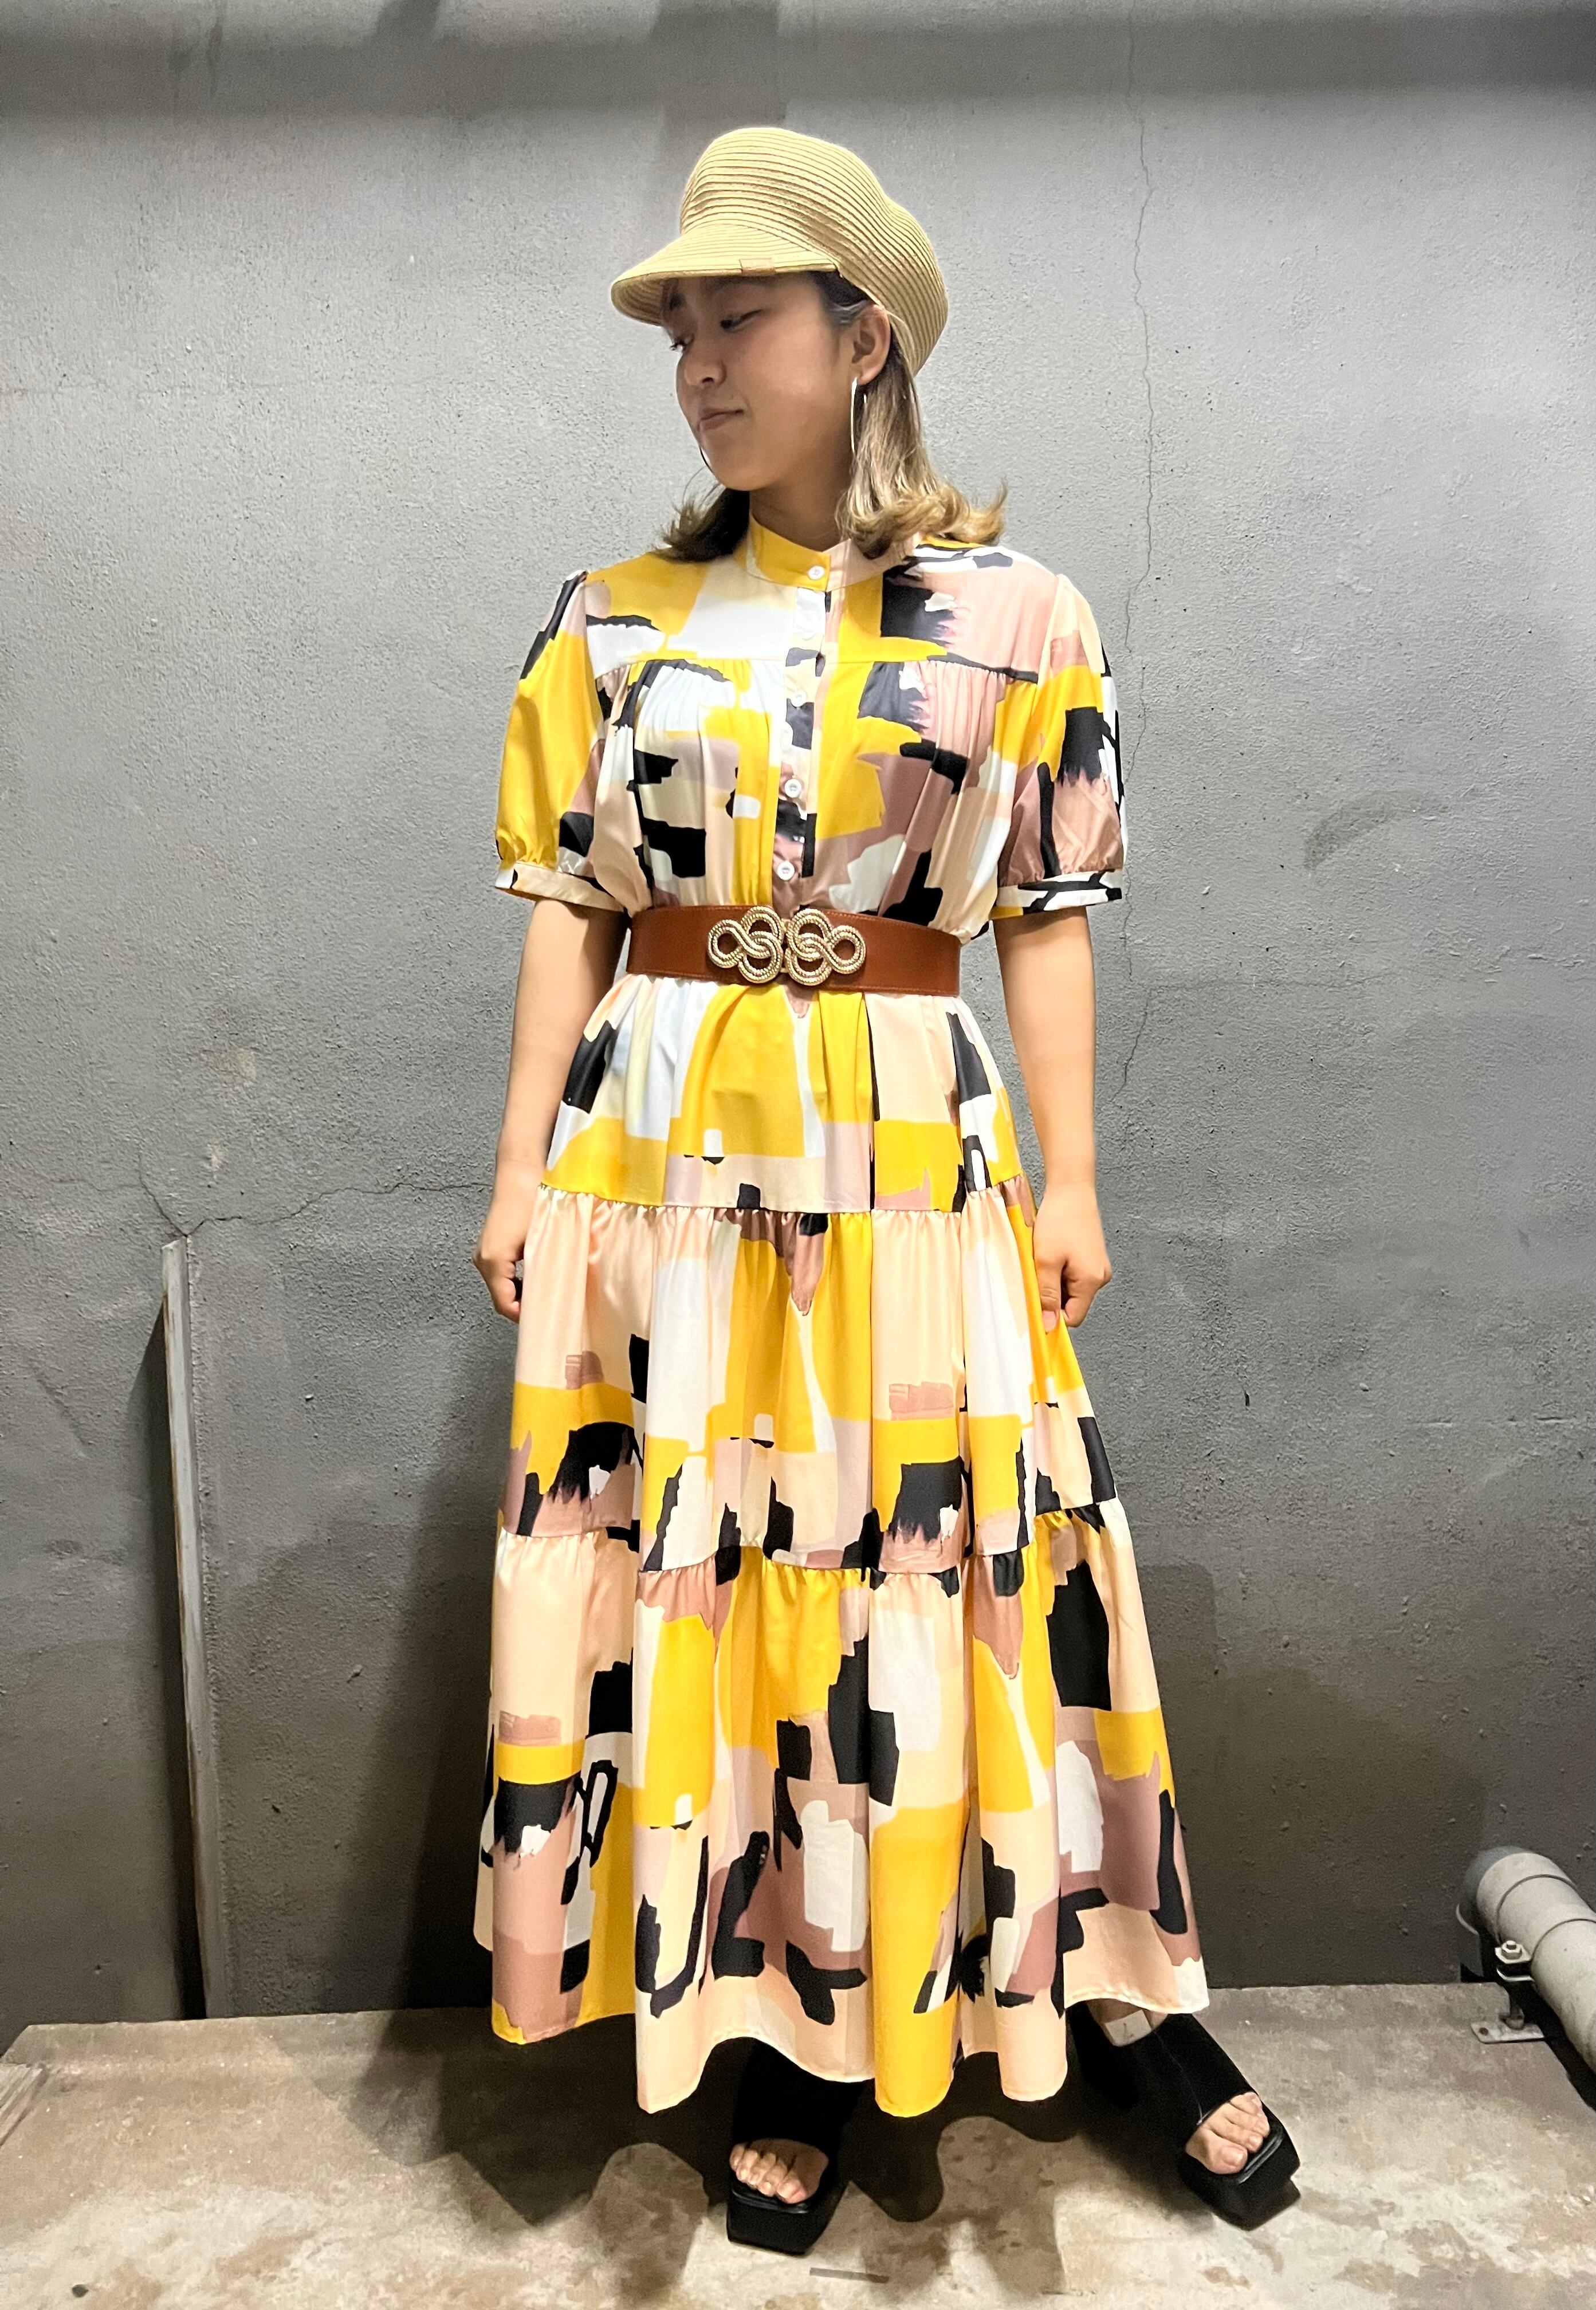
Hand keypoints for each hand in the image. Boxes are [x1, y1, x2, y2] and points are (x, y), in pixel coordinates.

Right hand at [474, 1161, 542, 1321]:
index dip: (524, 1317)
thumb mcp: (543, 1241)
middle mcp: (483, 1259)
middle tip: (550, 1312)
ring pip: (500, 1287)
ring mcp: (484, 1253)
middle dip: (524, 1308)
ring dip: (520, 1295)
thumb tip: (555, 1296)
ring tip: (546, 1296)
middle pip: (501, 1298)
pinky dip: (515, 1282)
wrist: (520, 1173)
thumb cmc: (533, 1201)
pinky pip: (500, 1275)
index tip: (546, 1320)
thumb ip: (544, 1271)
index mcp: (493, 1261)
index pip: (505, 1305)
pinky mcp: (490, 1246)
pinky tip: (535, 1280)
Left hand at [1033, 1181, 1111, 1330]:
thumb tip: (1048, 1326)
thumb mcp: (1046, 1261)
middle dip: (1050, 1294)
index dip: (1052, 1316)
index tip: (1034, 1304)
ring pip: (1070, 1289)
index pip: (1073, 1318)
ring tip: (1044, 1258)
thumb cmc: (1060, 1219)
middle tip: (1036, 1272)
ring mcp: (1097, 1266)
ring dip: (1053, 1280)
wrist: (1071, 1188)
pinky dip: (1058, 1269)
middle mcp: (1100, 1277)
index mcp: (1091, 1281)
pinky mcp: (1091, 1257)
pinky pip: (1072, 1275)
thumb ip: (1046, 1296)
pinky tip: (1051, 1253)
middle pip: (1071, 1303)